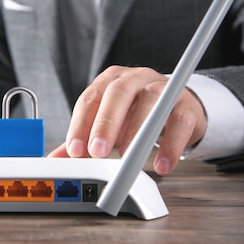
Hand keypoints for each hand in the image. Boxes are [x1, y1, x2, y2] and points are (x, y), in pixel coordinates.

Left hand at [48, 66, 206, 175]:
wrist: (179, 108)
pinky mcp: (186, 106)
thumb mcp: (109, 126)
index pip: (91, 98)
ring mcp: (163, 88)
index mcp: (110, 80)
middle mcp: (135, 78)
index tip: (75, 149)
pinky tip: (162, 164)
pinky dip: (170, 145)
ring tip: (128, 156)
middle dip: (105, 123)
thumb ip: (85, 141)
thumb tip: (56, 160)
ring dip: (137, 129)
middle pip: (118, 93)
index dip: (80, 123)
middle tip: (97, 151)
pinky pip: (179, 122)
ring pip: (151, 100)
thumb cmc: (137, 115)